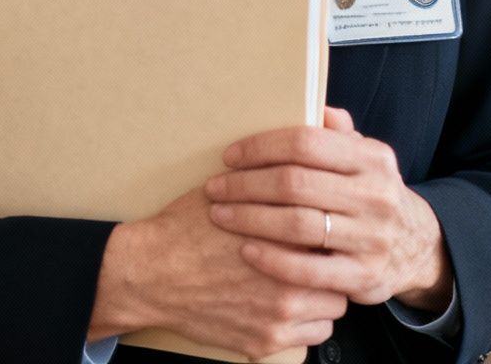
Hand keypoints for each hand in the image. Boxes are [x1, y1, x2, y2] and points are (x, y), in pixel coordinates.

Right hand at [87, 182, 347, 359]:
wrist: (148, 273)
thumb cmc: (186, 228)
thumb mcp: (231, 187)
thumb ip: (273, 176)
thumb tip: (303, 149)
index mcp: (287, 232)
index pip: (337, 228)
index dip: (334, 225)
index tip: (329, 224)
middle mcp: (291, 276)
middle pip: (341, 268)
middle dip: (333, 261)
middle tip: (321, 254)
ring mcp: (280, 314)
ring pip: (334, 306)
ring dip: (324, 293)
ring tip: (309, 280)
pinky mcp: (265, 340)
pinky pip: (313, 335)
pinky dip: (308, 323)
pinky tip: (293, 306)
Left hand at [204, 106, 453, 312]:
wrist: (414, 246)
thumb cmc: (370, 194)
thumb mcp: (364, 159)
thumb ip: (338, 134)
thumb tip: (313, 104)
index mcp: (372, 158)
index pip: (307, 142)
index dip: (262, 147)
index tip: (230, 156)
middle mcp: (377, 195)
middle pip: (296, 183)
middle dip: (246, 184)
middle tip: (214, 188)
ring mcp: (372, 238)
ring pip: (297, 225)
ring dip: (250, 219)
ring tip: (220, 215)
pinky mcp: (363, 276)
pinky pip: (307, 270)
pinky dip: (271, 259)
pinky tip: (245, 250)